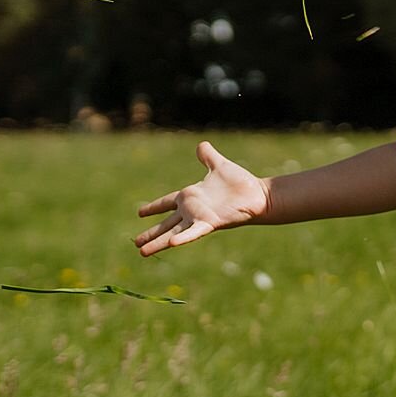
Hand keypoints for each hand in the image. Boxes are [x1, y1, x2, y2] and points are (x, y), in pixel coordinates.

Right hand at [135, 141, 269, 256]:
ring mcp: (199, 218)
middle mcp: (192, 210)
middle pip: (166, 223)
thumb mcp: (219, 165)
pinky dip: (183, 238)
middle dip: (151, 233)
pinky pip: (194, 232)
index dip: (154, 207)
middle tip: (135, 243)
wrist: (259, 194)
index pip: (166, 202)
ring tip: (142, 252)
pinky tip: (171, 244)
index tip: (139, 213)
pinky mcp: (210, 223)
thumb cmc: (241, 183)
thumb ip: (208, 157)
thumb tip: (202, 144)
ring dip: (158, 242)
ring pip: (174, 233)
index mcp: (190, 196)